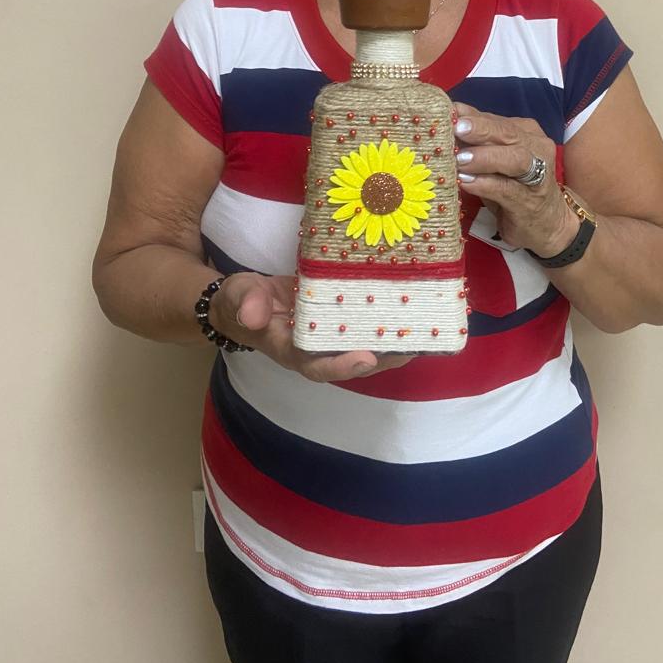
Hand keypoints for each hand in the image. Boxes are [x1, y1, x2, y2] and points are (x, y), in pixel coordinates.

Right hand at [212, 272, 412, 382]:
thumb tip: (254, 315)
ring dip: (393, 346)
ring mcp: (330, 338)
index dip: (341, 365)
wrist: (247, 300)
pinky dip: (388, 325)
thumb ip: (246, 304)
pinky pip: (365, 328)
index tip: (365, 357)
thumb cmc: (241, 302)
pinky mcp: (340, 321)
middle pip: (352, 363)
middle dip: (382, 358)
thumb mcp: (238, 297)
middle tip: (410, 347)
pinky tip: (412, 315)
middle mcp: (316, 350)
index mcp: (290, 350)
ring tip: (423, 337)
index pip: (317, 365)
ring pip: (365, 348)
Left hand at [454, 103, 577, 256]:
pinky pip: (507, 189)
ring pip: (514, 159)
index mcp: (526, 133)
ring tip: (460, 159)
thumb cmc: (514, 188)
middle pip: (508, 134)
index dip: (471, 115)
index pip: (496, 120)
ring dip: (485, 157)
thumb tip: (446, 122)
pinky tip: (467, 182)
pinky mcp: (529, 202)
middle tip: (455, 128)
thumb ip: (476, 142)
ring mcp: (537, 176)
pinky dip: (486, 184)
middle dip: (480, 129)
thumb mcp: (495, 161)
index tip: (448, 111)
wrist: (548, 225)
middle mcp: (536, 149)